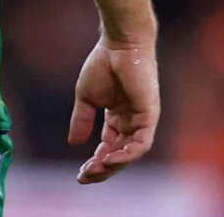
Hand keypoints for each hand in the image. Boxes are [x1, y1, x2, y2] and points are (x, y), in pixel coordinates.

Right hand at [69, 38, 159, 183]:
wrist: (118, 45)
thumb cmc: (103, 65)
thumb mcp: (86, 98)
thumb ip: (82, 119)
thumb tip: (74, 143)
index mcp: (118, 118)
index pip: (109, 147)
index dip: (95, 162)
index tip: (79, 173)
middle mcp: (132, 123)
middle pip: (120, 155)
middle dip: (103, 169)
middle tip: (84, 177)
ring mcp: (142, 121)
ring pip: (130, 153)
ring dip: (113, 165)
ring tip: (94, 171)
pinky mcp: (149, 116)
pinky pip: (141, 144)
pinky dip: (126, 155)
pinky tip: (109, 159)